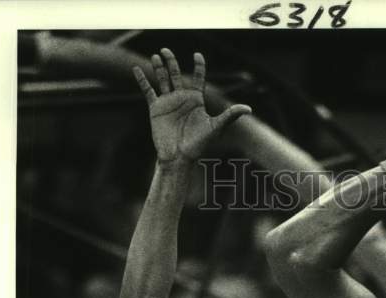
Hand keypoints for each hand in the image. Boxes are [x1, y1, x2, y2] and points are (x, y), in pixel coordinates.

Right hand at [133, 49, 250, 163]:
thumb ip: (230, 115)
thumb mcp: (215, 127)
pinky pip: (148, 91)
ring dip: (159, 67)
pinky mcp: (156, 108)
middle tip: (166, 50)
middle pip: (176, 74)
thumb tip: (248, 108)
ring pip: (162, 79)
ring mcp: (168, 102)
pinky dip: (142, 80)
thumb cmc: (198, 145)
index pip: (198, 78)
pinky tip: (137, 69)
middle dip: (172, 61)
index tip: (197, 55)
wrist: (179, 157)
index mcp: (196, 99)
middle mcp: (181, 98)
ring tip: (157, 56)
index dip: (199, 66)